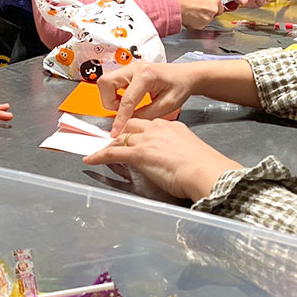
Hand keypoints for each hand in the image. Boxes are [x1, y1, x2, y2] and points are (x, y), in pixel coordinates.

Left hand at [83, 119, 241, 200]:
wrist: (205, 171)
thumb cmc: (203, 166)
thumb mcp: (189, 151)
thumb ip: (177, 151)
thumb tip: (172, 160)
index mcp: (171, 126)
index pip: (147, 124)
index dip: (137, 131)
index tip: (132, 136)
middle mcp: (157, 128)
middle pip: (131, 126)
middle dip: (120, 133)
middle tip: (112, 140)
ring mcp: (146, 140)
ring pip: (120, 139)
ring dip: (108, 145)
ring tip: (98, 150)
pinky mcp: (138, 154)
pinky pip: (112, 153)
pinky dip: (99, 155)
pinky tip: (91, 159)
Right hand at [97, 62, 197, 136]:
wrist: (186, 75)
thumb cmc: (180, 86)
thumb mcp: (167, 105)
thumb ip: (146, 115)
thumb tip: (128, 123)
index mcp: (146, 75)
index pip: (126, 100)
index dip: (119, 119)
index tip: (115, 132)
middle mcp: (134, 68)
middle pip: (106, 83)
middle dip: (109, 102)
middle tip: (123, 112)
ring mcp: (130, 68)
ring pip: (105, 82)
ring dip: (110, 98)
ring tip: (126, 107)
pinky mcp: (128, 72)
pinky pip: (112, 82)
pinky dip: (114, 94)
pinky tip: (127, 101)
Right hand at [175, 0, 223, 28]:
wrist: (175, 3)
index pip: (220, 7)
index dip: (212, 7)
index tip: (208, 7)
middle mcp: (213, 10)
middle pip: (212, 14)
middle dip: (205, 13)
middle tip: (196, 9)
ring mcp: (207, 19)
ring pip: (205, 20)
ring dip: (199, 18)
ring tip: (190, 12)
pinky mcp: (200, 26)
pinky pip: (198, 25)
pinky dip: (194, 23)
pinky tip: (188, 17)